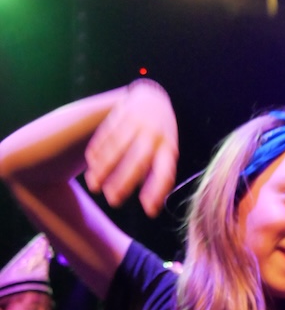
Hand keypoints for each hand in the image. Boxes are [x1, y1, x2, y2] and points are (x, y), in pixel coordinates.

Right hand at [85, 80, 178, 217]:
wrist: (152, 98)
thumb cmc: (158, 139)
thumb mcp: (164, 154)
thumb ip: (156, 177)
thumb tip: (150, 208)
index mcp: (169, 148)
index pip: (165, 171)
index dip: (157, 191)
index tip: (149, 210)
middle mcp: (154, 133)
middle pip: (138, 159)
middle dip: (124, 180)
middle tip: (112, 201)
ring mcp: (138, 121)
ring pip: (118, 145)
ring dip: (104, 167)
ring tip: (93, 185)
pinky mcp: (122, 111)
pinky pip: (107, 132)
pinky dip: (97, 149)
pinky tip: (90, 163)